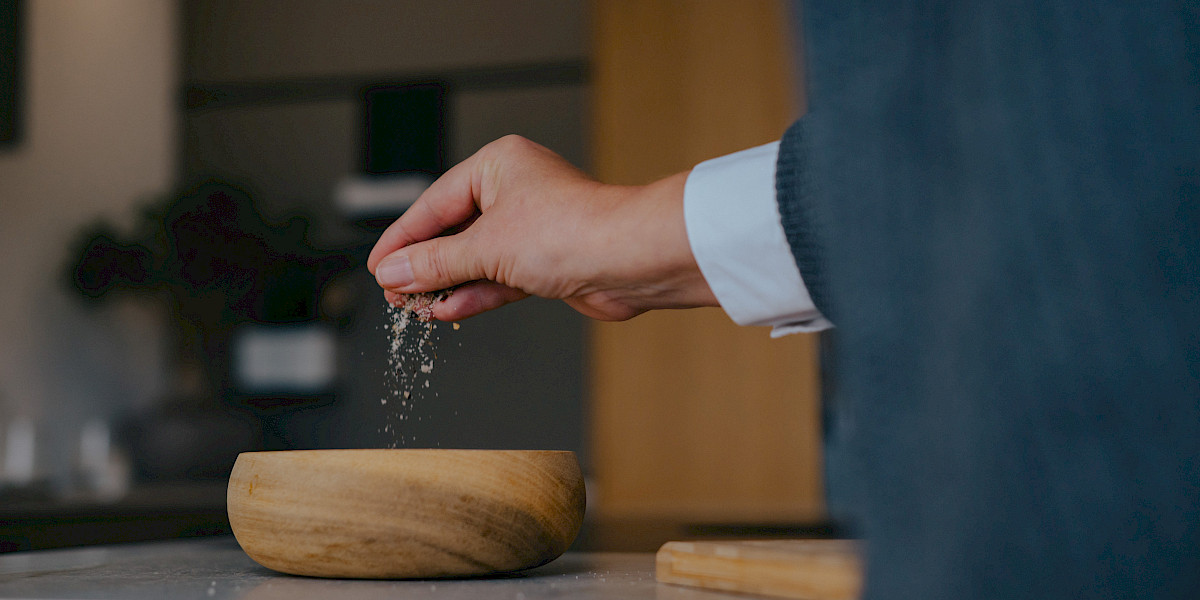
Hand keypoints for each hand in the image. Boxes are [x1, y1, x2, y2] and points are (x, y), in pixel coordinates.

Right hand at [367, 135, 717, 320]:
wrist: (630, 261)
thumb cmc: (573, 231)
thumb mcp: (486, 247)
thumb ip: (435, 262)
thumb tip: (394, 273)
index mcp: (499, 165)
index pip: (435, 203)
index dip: (402, 238)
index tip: (378, 265)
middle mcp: (516, 192)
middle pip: (454, 231)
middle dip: (424, 265)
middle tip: (394, 291)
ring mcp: (532, 229)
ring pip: (476, 259)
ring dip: (446, 284)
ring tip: (413, 306)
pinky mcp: (546, 262)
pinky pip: (498, 278)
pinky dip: (474, 294)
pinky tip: (447, 310)